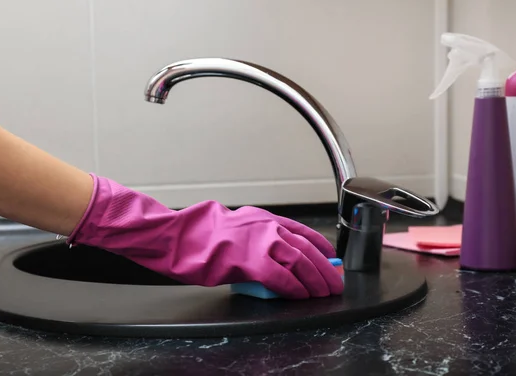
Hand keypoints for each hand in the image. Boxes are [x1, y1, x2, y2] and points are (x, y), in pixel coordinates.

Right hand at [69, 174, 343, 298]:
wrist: (180, 235)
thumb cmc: (202, 234)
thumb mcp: (237, 229)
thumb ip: (258, 237)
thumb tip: (275, 254)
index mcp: (264, 219)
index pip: (302, 231)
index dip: (321, 247)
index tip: (331, 258)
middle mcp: (267, 227)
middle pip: (307, 248)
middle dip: (325, 268)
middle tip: (335, 281)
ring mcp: (260, 243)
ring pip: (300, 262)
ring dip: (316, 279)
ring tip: (324, 292)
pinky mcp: (250, 261)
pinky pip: (281, 277)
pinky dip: (295, 288)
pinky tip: (302, 295)